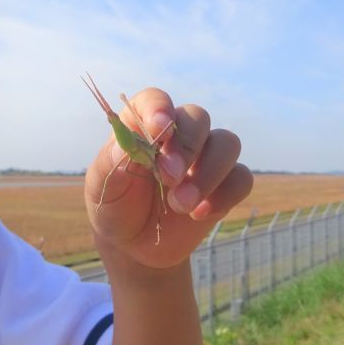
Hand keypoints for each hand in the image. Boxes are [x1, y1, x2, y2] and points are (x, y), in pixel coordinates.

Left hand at [85, 86, 252, 270]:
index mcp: (143, 125)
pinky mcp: (224, 185)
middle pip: (198, 117)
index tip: (160, 130)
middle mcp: (178, 135)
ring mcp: (204, 158)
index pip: (155, 99)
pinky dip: (224, 195)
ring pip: (227, 143)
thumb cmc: (114, 206)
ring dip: (209, 172)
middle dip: (187, 146)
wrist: (134, 245)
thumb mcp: (102, 187)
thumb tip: (126, 146)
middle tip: (168, 178)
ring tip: (181, 205)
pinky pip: (241, 178)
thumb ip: (111, 163)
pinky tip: (199, 214)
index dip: (159, 108)